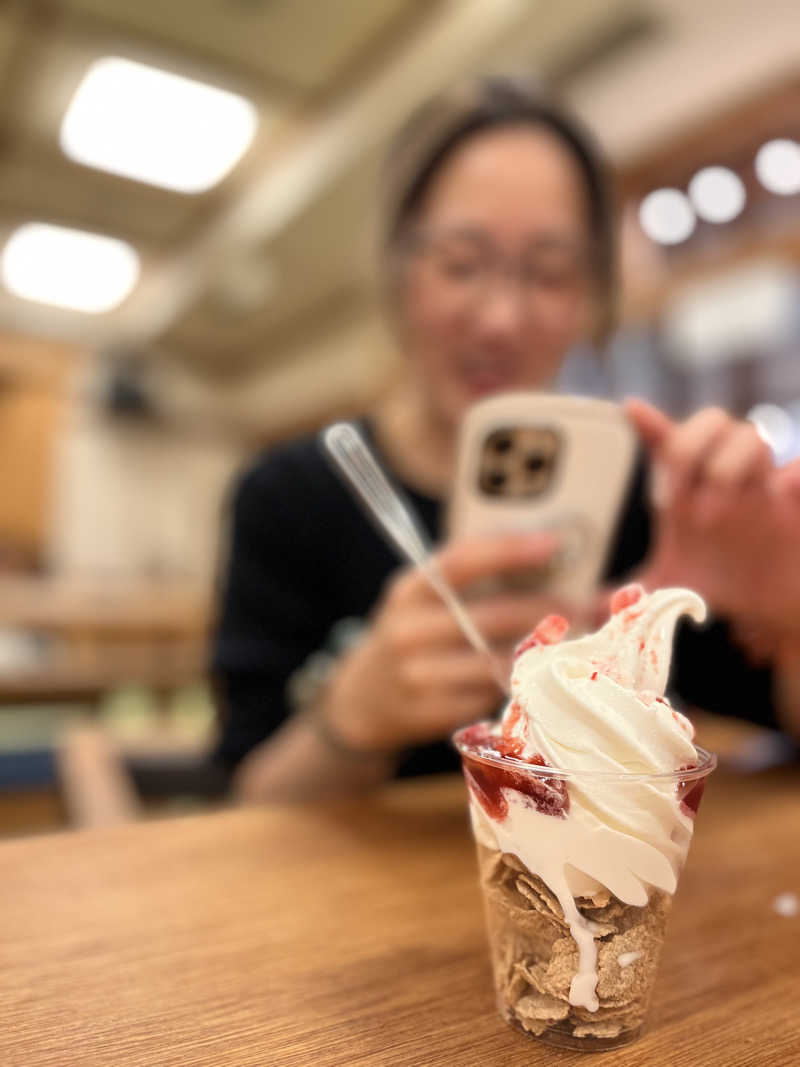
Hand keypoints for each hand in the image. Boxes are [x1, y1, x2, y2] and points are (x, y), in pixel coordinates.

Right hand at [321, 531, 565, 750]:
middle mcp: (409, 630)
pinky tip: (544, 676)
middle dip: (550, 607)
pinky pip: (491, 697)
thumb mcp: (423, 598)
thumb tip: (552, 556)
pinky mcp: (433, 715)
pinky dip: (522, 684)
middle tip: (592, 601)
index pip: (461, 561)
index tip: (555, 541)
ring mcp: (418, 676)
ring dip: (546, 651)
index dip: (509, 549)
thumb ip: (470, 580)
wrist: (362, 700)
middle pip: (494, 616)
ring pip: (500, 662)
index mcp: (409, 589)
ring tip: (581, 640)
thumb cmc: (414, 634)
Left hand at [626, 398, 799, 631]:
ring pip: (753, 437)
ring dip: (729, 465)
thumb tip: (587, 605)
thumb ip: (632, 590)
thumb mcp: (672, 584)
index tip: (630, 409)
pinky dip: (797, 473)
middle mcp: (726, 474)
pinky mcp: (797, 503)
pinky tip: (785, 487)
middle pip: (712, 422)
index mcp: (691, 486)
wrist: (772, 603)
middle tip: (674, 493)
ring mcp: (764, 484)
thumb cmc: (718, 577)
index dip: (650, 422)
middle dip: (691, 446)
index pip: (669, 442)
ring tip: (711, 514)